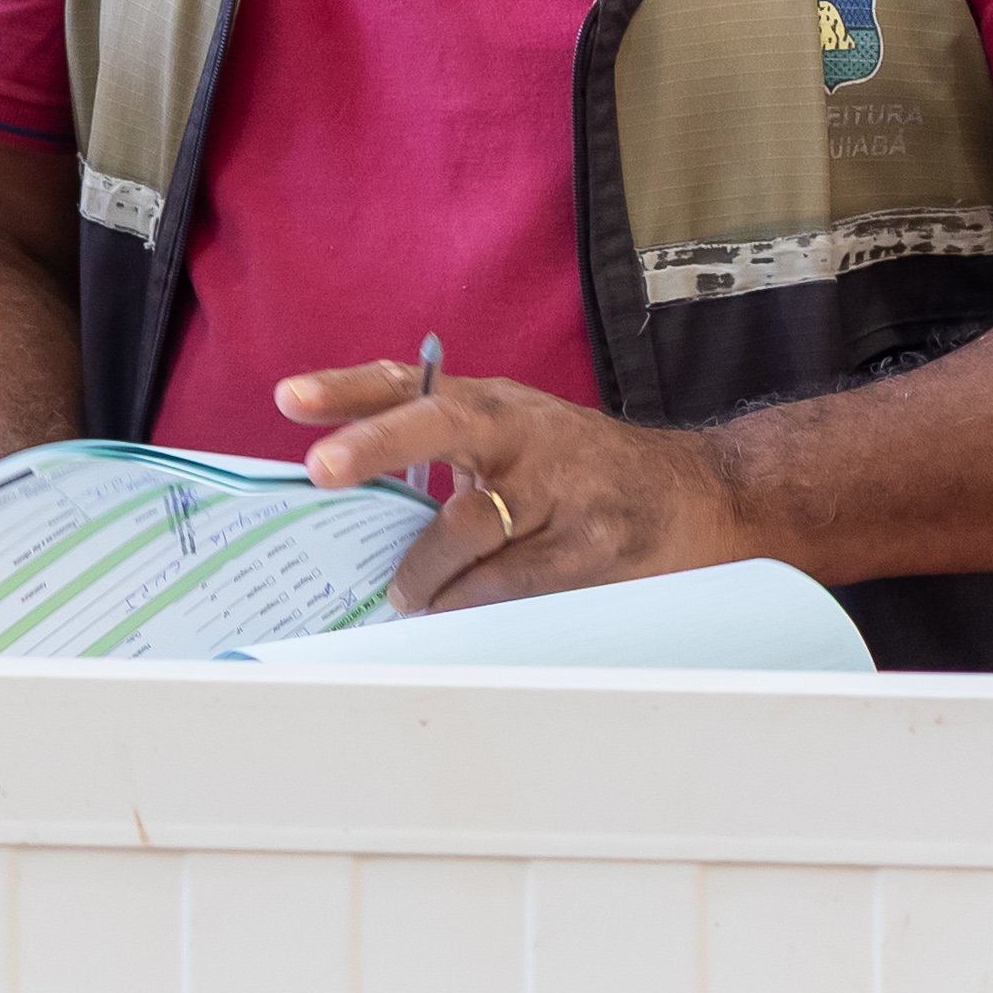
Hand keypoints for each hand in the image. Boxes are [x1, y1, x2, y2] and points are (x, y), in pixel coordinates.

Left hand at [281, 359, 757, 615]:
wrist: (704, 498)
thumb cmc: (588, 472)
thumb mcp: (519, 439)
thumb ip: (451, 454)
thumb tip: (358, 505)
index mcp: (497, 404)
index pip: (412, 383)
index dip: (349, 388)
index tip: (289, 398)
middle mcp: (524, 432)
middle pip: (440, 424)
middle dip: (376, 442)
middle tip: (322, 467)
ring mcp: (560, 488)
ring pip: (465, 530)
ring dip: (422, 573)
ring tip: (404, 595)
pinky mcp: (589, 545)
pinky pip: (506, 584)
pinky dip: (469, 602)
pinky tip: (453, 609)